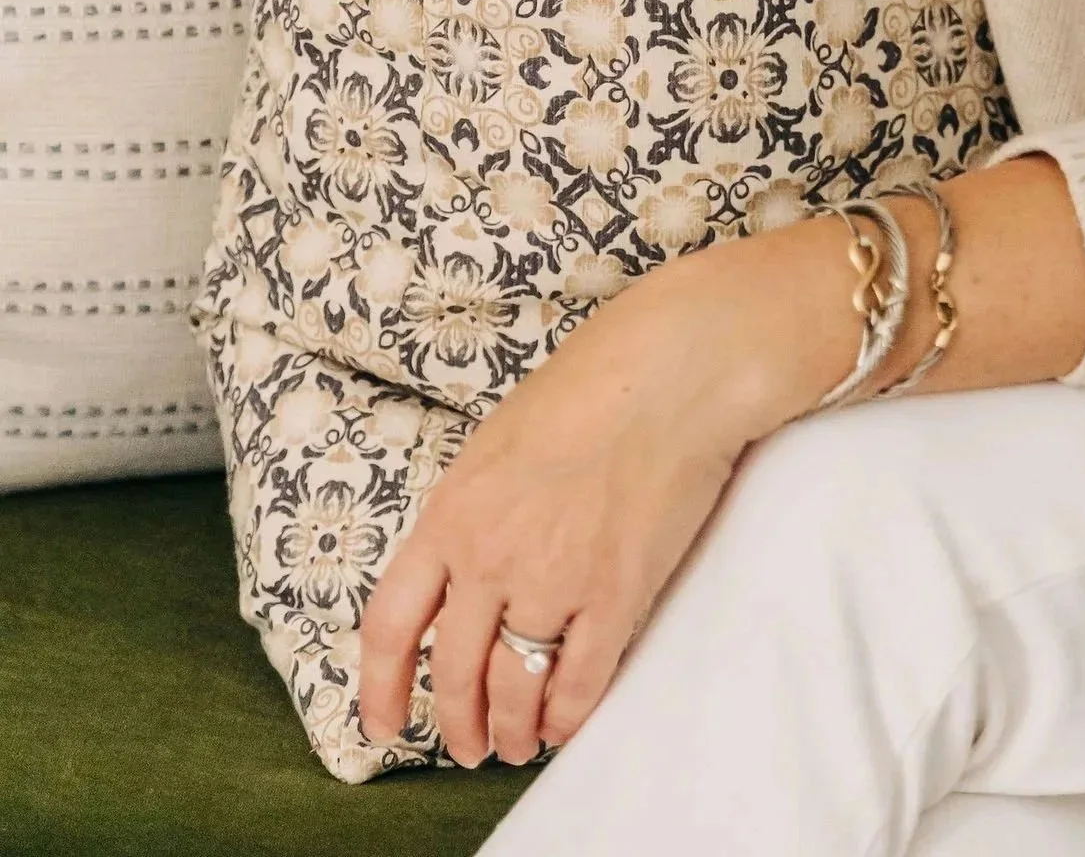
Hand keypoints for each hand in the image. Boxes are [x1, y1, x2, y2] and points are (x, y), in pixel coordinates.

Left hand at [358, 242, 820, 767]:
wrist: (672, 369)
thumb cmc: (592, 385)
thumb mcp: (498, 442)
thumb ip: (471, 511)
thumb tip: (465, 567)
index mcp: (452, 513)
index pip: (391, 626)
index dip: (381, 690)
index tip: (384, 725)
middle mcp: (492, 556)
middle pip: (454, 673)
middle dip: (457, 724)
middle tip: (467, 745)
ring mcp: (555, 578)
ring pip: (514, 690)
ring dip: (512, 731)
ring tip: (516, 742)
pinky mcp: (617, 592)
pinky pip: (581, 683)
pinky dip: (568, 716)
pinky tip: (564, 721)